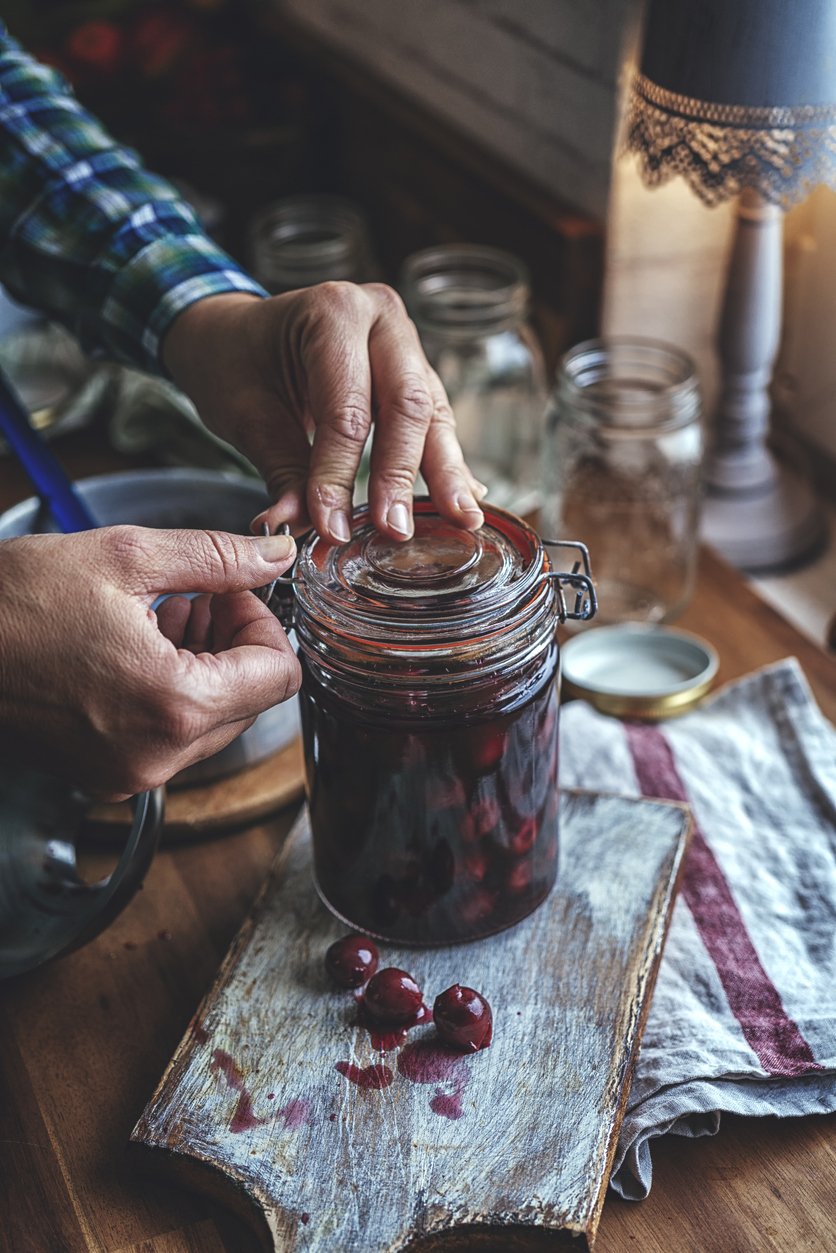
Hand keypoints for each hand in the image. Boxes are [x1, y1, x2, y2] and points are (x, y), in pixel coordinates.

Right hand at [0, 527, 299, 797]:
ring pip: (213, 721)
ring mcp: (130, 772)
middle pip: (251, 702)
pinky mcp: (107, 773)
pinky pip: (170, 736)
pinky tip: (140, 645)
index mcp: (174, 704)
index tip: (232, 591)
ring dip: (205, 665)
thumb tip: (275, 556)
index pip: (279, 675)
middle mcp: (158, 755)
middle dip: (234, 642)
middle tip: (199, 595)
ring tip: (165, 613)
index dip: (264, 623)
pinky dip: (171, 691)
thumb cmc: (12, 604)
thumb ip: (217, 558)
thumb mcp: (125, 558)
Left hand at [162, 284, 486, 543]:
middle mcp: (381, 317)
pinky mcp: (415, 372)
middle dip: (401, 475)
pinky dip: (445, 464)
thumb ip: (281, 471)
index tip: (333, 528)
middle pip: (406, 404)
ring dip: (444, 473)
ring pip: (433, 413)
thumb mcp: (246, 415)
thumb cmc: (236, 363)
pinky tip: (461, 501)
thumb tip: (293, 528)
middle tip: (396, 530)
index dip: (340, 474)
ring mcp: (405, 343)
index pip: (346, 409)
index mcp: (333, 311)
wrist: (234, 334)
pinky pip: (435, 420)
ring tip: (461, 521)